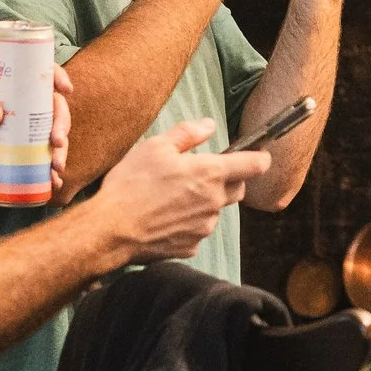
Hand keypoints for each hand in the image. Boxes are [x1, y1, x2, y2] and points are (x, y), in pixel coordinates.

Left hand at [0, 65, 72, 190]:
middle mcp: (17, 111)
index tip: (64, 88)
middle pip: (50, 109)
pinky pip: (42, 161)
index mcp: (2, 93)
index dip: (52, 76)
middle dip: (61, 123)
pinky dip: (51, 172)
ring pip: (51, 136)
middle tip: (56, 141)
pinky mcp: (21, 157)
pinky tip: (53, 181)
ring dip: (61, 150)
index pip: (32, 76)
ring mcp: (21, 135)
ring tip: (56, 168)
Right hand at [88, 118, 270, 261]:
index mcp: (210, 173)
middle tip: (201, 174)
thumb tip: (209, 124)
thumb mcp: (155, 147)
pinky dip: (188, 223)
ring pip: (216, 211)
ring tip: (172, 197)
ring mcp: (204, 227)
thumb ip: (187, 134)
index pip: (254, 165)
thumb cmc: (132, 184)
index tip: (258, 155)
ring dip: (205, 202)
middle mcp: (214, 202)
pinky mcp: (191, 246)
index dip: (260, 158)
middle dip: (229, 180)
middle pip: (239, 189)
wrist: (111, 230)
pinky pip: (197, 230)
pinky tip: (165, 217)